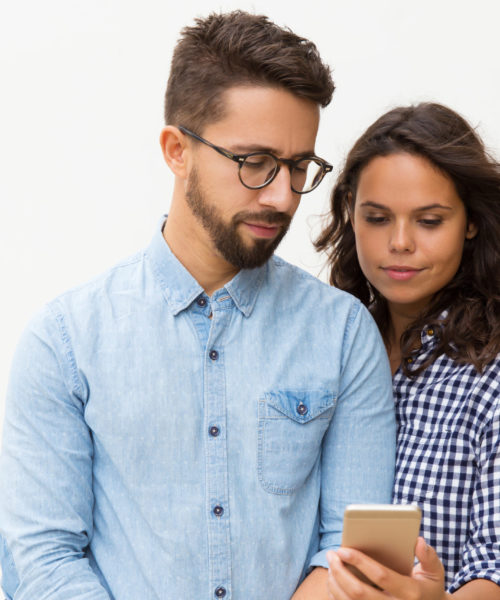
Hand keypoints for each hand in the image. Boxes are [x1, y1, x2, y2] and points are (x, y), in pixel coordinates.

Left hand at [326, 537, 447, 599]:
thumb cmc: (428, 588)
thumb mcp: (434, 573)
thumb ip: (429, 557)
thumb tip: (418, 540)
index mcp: (411, 594)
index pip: (382, 576)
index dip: (360, 562)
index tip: (343, 549)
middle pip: (359, 593)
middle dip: (340, 571)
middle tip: (331, 554)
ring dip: (335, 584)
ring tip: (331, 566)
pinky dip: (337, 596)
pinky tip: (333, 582)